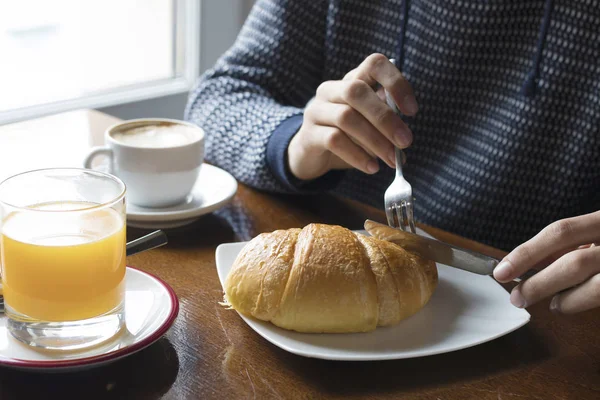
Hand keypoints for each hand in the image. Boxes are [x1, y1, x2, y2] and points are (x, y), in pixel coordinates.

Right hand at [287, 53, 416, 180]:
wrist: (312, 156)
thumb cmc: (348, 137)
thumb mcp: (369, 126)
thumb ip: (386, 124)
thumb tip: (403, 140)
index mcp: (352, 80)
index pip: (374, 64)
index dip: (396, 82)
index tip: (411, 110)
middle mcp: (331, 90)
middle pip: (357, 91)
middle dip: (386, 118)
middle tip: (405, 142)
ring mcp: (316, 110)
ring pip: (346, 117)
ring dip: (375, 140)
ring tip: (391, 160)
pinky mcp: (309, 134)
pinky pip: (334, 140)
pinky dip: (357, 156)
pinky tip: (372, 167)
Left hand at [494, 211, 599, 313]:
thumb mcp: (596, 232)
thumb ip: (571, 244)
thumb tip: (529, 262)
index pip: (561, 232)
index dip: (527, 251)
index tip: (501, 270)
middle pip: (576, 263)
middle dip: (540, 283)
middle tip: (518, 297)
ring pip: (597, 287)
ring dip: (568, 300)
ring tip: (554, 305)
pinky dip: (585, 303)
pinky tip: (573, 304)